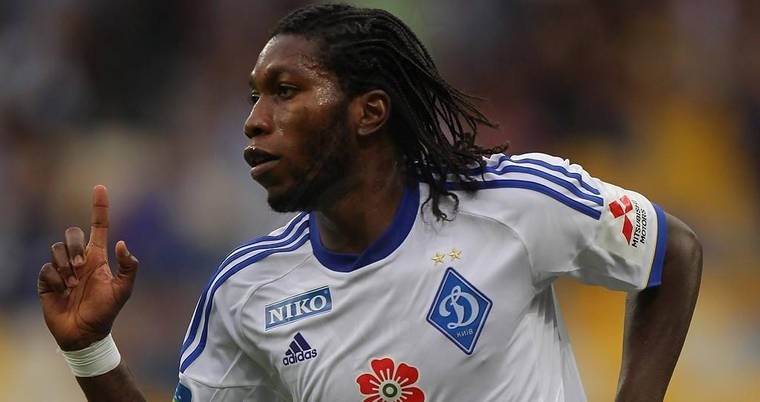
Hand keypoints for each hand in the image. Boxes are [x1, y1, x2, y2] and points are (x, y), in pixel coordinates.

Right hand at [38, 185, 138, 350]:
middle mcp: (79, 259)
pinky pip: (46, 268)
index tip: (100, 187)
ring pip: (56, 248)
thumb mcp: (123, 290)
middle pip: (72, 233)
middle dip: (75, 245)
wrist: (84, 334)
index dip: (99, 207)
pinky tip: (62, 290)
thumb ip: (129, 267)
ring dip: (65, 265)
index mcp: (97, 257)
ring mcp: (62, 269)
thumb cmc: (105, 312)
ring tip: (72, 284)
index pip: (99, 226)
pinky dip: (55, 278)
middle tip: (81, 266)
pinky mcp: (46, 281)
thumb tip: (123, 244)